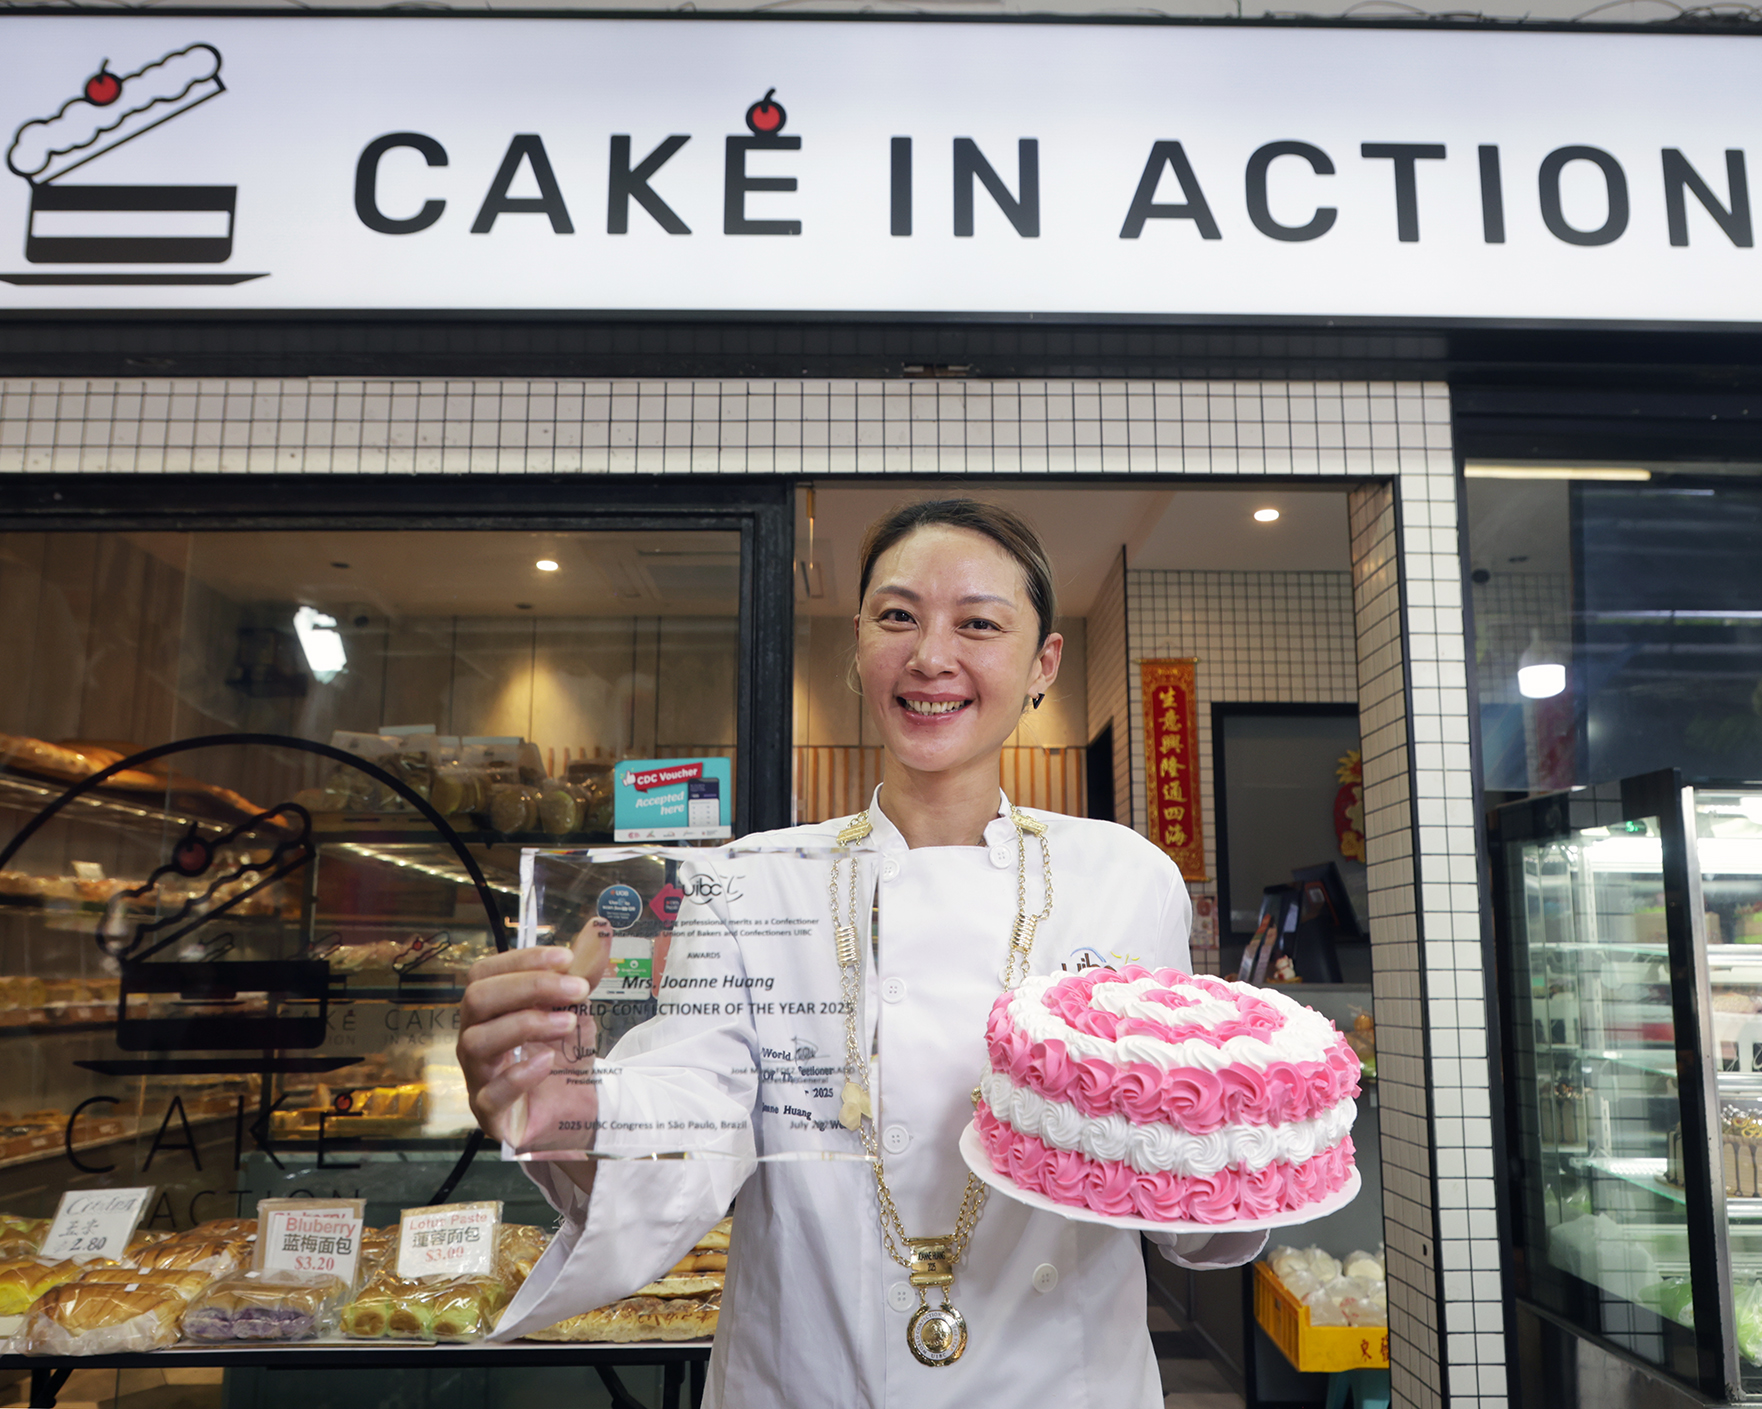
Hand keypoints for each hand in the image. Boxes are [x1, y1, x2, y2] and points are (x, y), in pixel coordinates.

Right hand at [457, 946, 595, 1149]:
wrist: (573, 1108)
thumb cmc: (561, 1056)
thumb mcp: (574, 1010)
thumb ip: (582, 973)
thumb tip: (599, 928)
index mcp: (488, 1011)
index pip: (484, 973)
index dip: (522, 960)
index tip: (566, 957)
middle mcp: (475, 1039)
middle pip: (477, 1000)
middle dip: (528, 987)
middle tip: (575, 990)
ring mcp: (477, 1077)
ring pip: (476, 1042)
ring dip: (526, 1024)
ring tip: (567, 1023)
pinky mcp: (490, 1114)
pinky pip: (489, 1094)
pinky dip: (518, 1074)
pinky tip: (546, 1061)